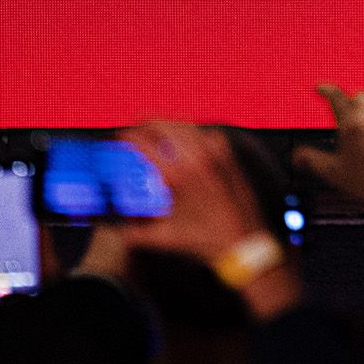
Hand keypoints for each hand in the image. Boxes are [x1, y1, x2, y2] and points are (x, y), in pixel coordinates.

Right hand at [121, 120, 296, 321]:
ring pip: (185, 124)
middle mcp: (197, 158)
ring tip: (154, 127)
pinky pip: (206, 132)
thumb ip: (135, 235)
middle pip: (164, 124)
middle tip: (134, 125)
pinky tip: (185, 138)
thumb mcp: (165, 239)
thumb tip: (120, 230)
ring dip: (167, 122)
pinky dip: (191, 131)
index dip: (129, 136)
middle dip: (145, 121)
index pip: (146, 143)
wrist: (243, 242)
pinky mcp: (228, 155)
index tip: (121, 136)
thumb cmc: (206, 240)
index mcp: (178, 175)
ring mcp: (216, 153)